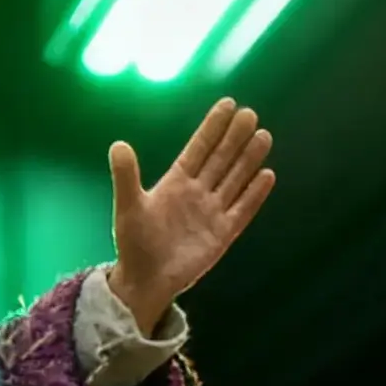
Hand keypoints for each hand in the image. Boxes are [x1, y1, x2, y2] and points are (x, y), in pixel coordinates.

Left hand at [107, 100, 277, 334]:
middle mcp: (198, 193)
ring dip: (249, 159)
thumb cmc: (135, 243)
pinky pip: (242, 210)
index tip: (228, 104)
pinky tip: (267, 175)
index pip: (199, 148)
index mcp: (176, 182)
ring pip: (235, 180)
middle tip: (251, 114)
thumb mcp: (128, 207)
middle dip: (235, 137)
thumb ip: (126, 176)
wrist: (144, 281)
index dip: (212, 127)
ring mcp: (212, 212)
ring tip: (263, 136)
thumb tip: (118, 144)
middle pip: (221, 159)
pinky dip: (254, 194)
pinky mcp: (223, 234)